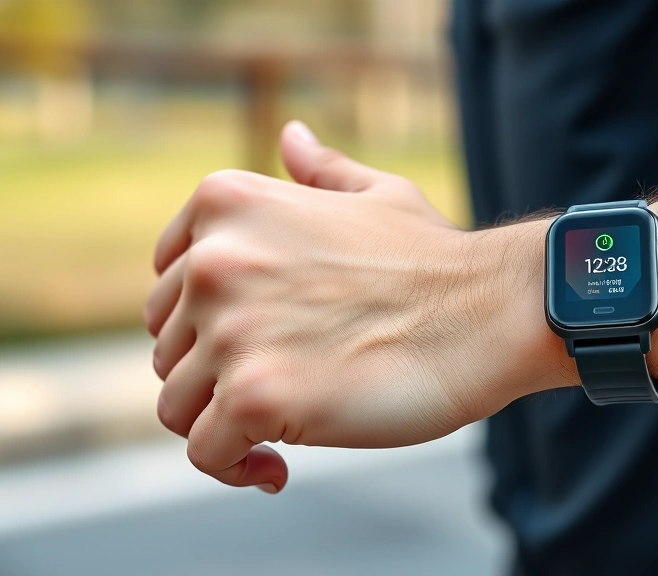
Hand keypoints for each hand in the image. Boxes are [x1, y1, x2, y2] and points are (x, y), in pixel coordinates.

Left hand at [144, 122, 573, 492]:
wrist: (490, 311)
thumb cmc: (437, 259)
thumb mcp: (373, 194)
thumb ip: (319, 173)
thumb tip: (292, 137)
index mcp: (227, 205)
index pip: (166, 288)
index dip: (204, 330)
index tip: (255, 350)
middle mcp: (213, 260)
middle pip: (169, 350)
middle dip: (218, 379)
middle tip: (281, 392)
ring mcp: (230, 329)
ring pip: (177, 406)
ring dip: (223, 426)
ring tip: (280, 432)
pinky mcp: (253, 395)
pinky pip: (205, 452)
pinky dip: (234, 468)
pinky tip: (278, 468)